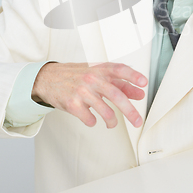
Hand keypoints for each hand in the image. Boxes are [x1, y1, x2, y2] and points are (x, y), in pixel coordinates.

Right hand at [32, 62, 146, 127]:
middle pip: (115, 94)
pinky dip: (93, 122)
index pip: (120, 69)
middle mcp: (92, 78)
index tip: (144, 83)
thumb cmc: (77, 75)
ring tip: (112, 123)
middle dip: (129, 110)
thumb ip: (119, 84)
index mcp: (100, 69)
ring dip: (112, 120)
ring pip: (104, 110)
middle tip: (138, 121)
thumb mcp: (98, 74)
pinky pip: (89, 118)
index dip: (133, 76)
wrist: (48, 78)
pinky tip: (92, 119)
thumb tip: (139, 94)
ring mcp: (81, 91)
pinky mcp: (72, 104)